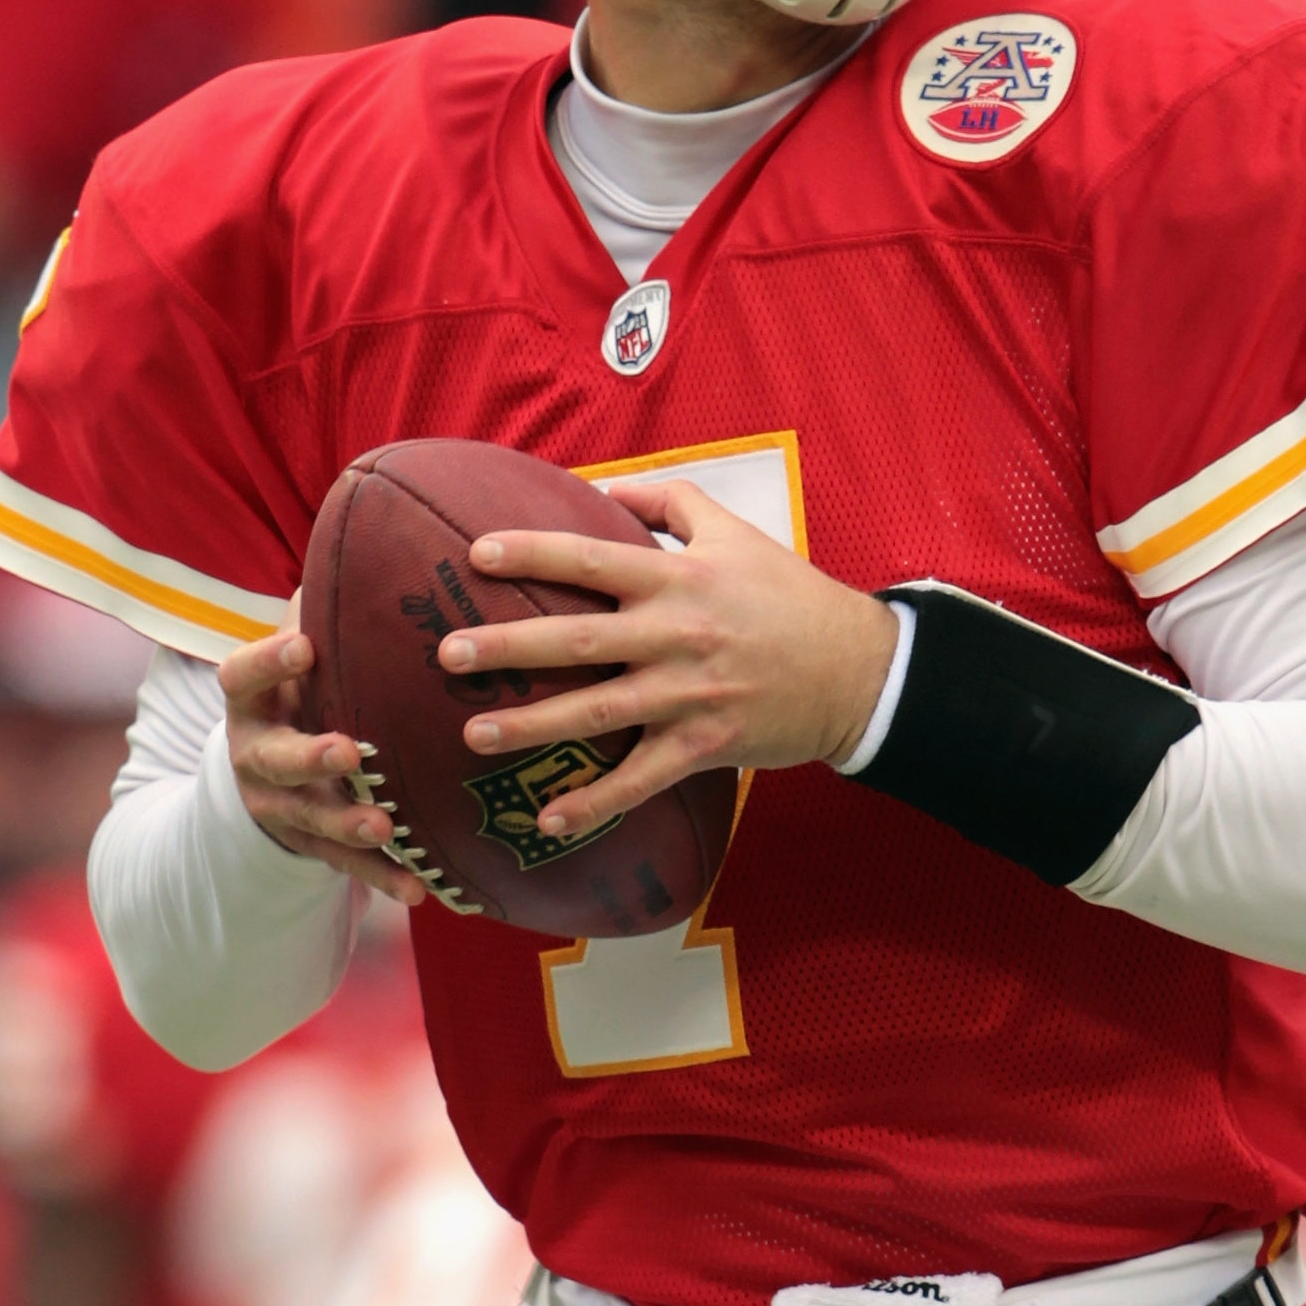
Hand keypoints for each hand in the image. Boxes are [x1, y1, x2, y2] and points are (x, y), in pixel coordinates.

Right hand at [217, 625, 431, 905]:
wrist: (260, 777)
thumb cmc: (297, 693)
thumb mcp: (296, 656)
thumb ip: (317, 612)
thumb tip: (368, 533)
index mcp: (250, 702)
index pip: (243, 677)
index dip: (269, 661)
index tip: (304, 642)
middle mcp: (256, 757)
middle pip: (276, 759)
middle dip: (310, 756)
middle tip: (348, 750)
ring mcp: (281, 808)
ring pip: (311, 820)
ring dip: (348, 825)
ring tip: (384, 825)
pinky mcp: (310, 847)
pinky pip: (347, 868)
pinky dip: (384, 878)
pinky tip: (422, 888)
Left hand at [439, 474, 897, 841]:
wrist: (856, 669)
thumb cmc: (788, 595)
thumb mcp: (734, 530)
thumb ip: (666, 500)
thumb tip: (598, 486)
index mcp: (678, 578)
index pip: (591, 557)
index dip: (533, 553)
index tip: (476, 553)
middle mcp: (676, 633)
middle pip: (578, 638)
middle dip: (508, 646)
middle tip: (448, 655)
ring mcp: (688, 694)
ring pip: (596, 712)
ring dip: (531, 725)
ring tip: (474, 734)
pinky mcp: (704, 746)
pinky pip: (640, 779)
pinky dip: (595, 802)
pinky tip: (547, 818)